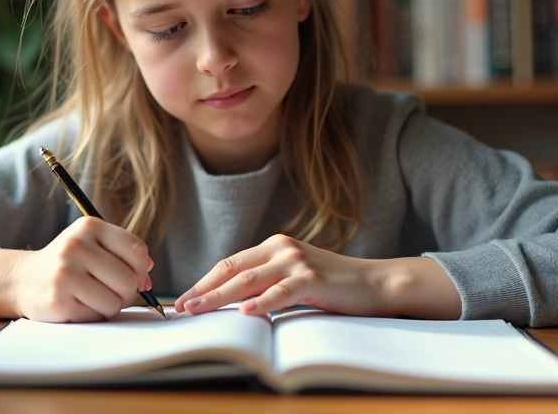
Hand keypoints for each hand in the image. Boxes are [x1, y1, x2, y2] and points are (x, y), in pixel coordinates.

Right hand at [10, 216, 153, 321]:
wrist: (24, 279)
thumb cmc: (68, 264)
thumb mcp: (93, 246)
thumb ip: (124, 255)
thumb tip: (148, 279)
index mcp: (90, 226)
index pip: (137, 250)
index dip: (142, 269)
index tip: (133, 276)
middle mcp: (75, 246)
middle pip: (129, 279)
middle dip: (127, 292)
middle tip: (112, 291)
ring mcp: (65, 273)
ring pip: (115, 301)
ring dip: (111, 306)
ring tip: (93, 297)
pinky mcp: (58, 300)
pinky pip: (96, 315)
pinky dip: (94, 315)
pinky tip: (78, 304)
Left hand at [173, 234, 392, 316]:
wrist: (376, 283)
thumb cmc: (334, 285)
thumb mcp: (295, 278)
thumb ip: (268, 282)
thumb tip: (235, 303)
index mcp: (274, 246)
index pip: (230, 263)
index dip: (205, 281)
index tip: (185, 298)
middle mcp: (282, 248)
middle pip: (233, 270)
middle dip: (204, 290)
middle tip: (182, 306)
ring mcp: (297, 261)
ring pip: (249, 280)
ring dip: (220, 297)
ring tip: (199, 309)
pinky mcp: (312, 278)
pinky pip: (281, 292)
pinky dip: (263, 303)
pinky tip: (247, 312)